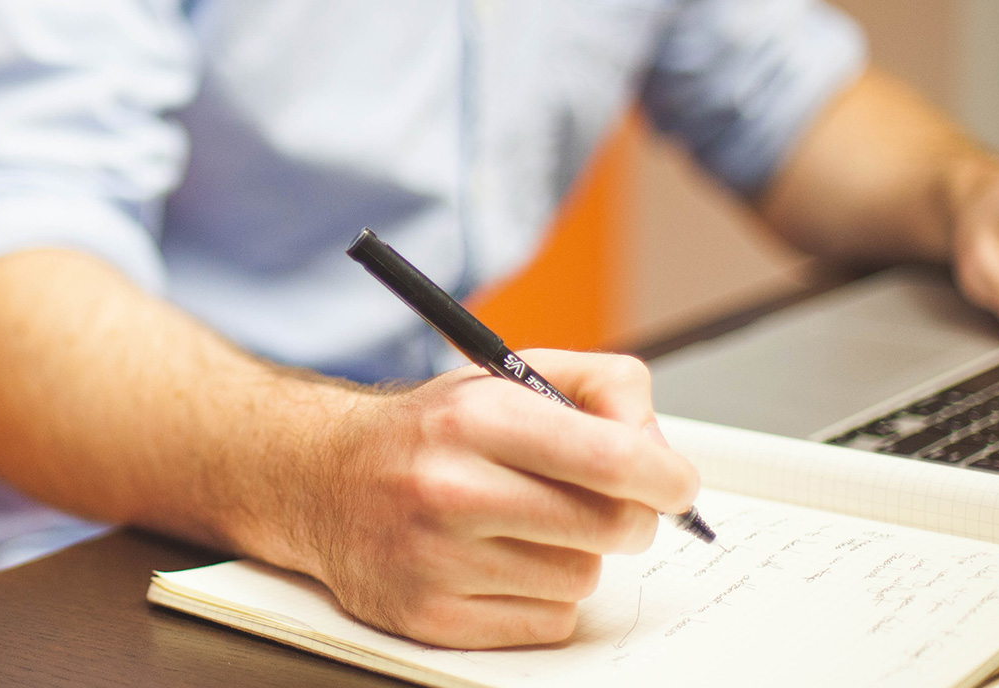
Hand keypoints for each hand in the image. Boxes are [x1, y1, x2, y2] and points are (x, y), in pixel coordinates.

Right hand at [291, 350, 698, 648]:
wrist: (323, 479)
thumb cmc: (431, 432)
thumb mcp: (508, 376)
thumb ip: (601, 387)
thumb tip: (659, 447)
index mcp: (475, 418)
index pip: (611, 458)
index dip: (666, 476)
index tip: (675, 484)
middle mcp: (450, 488)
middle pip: (610, 527)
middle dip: (629, 516)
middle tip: (608, 503)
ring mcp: (436, 560)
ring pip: (581, 578)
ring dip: (575, 555)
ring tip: (529, 527)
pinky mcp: (430, 617)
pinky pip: (548, 622)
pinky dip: (543, 598)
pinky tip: (503, 563)